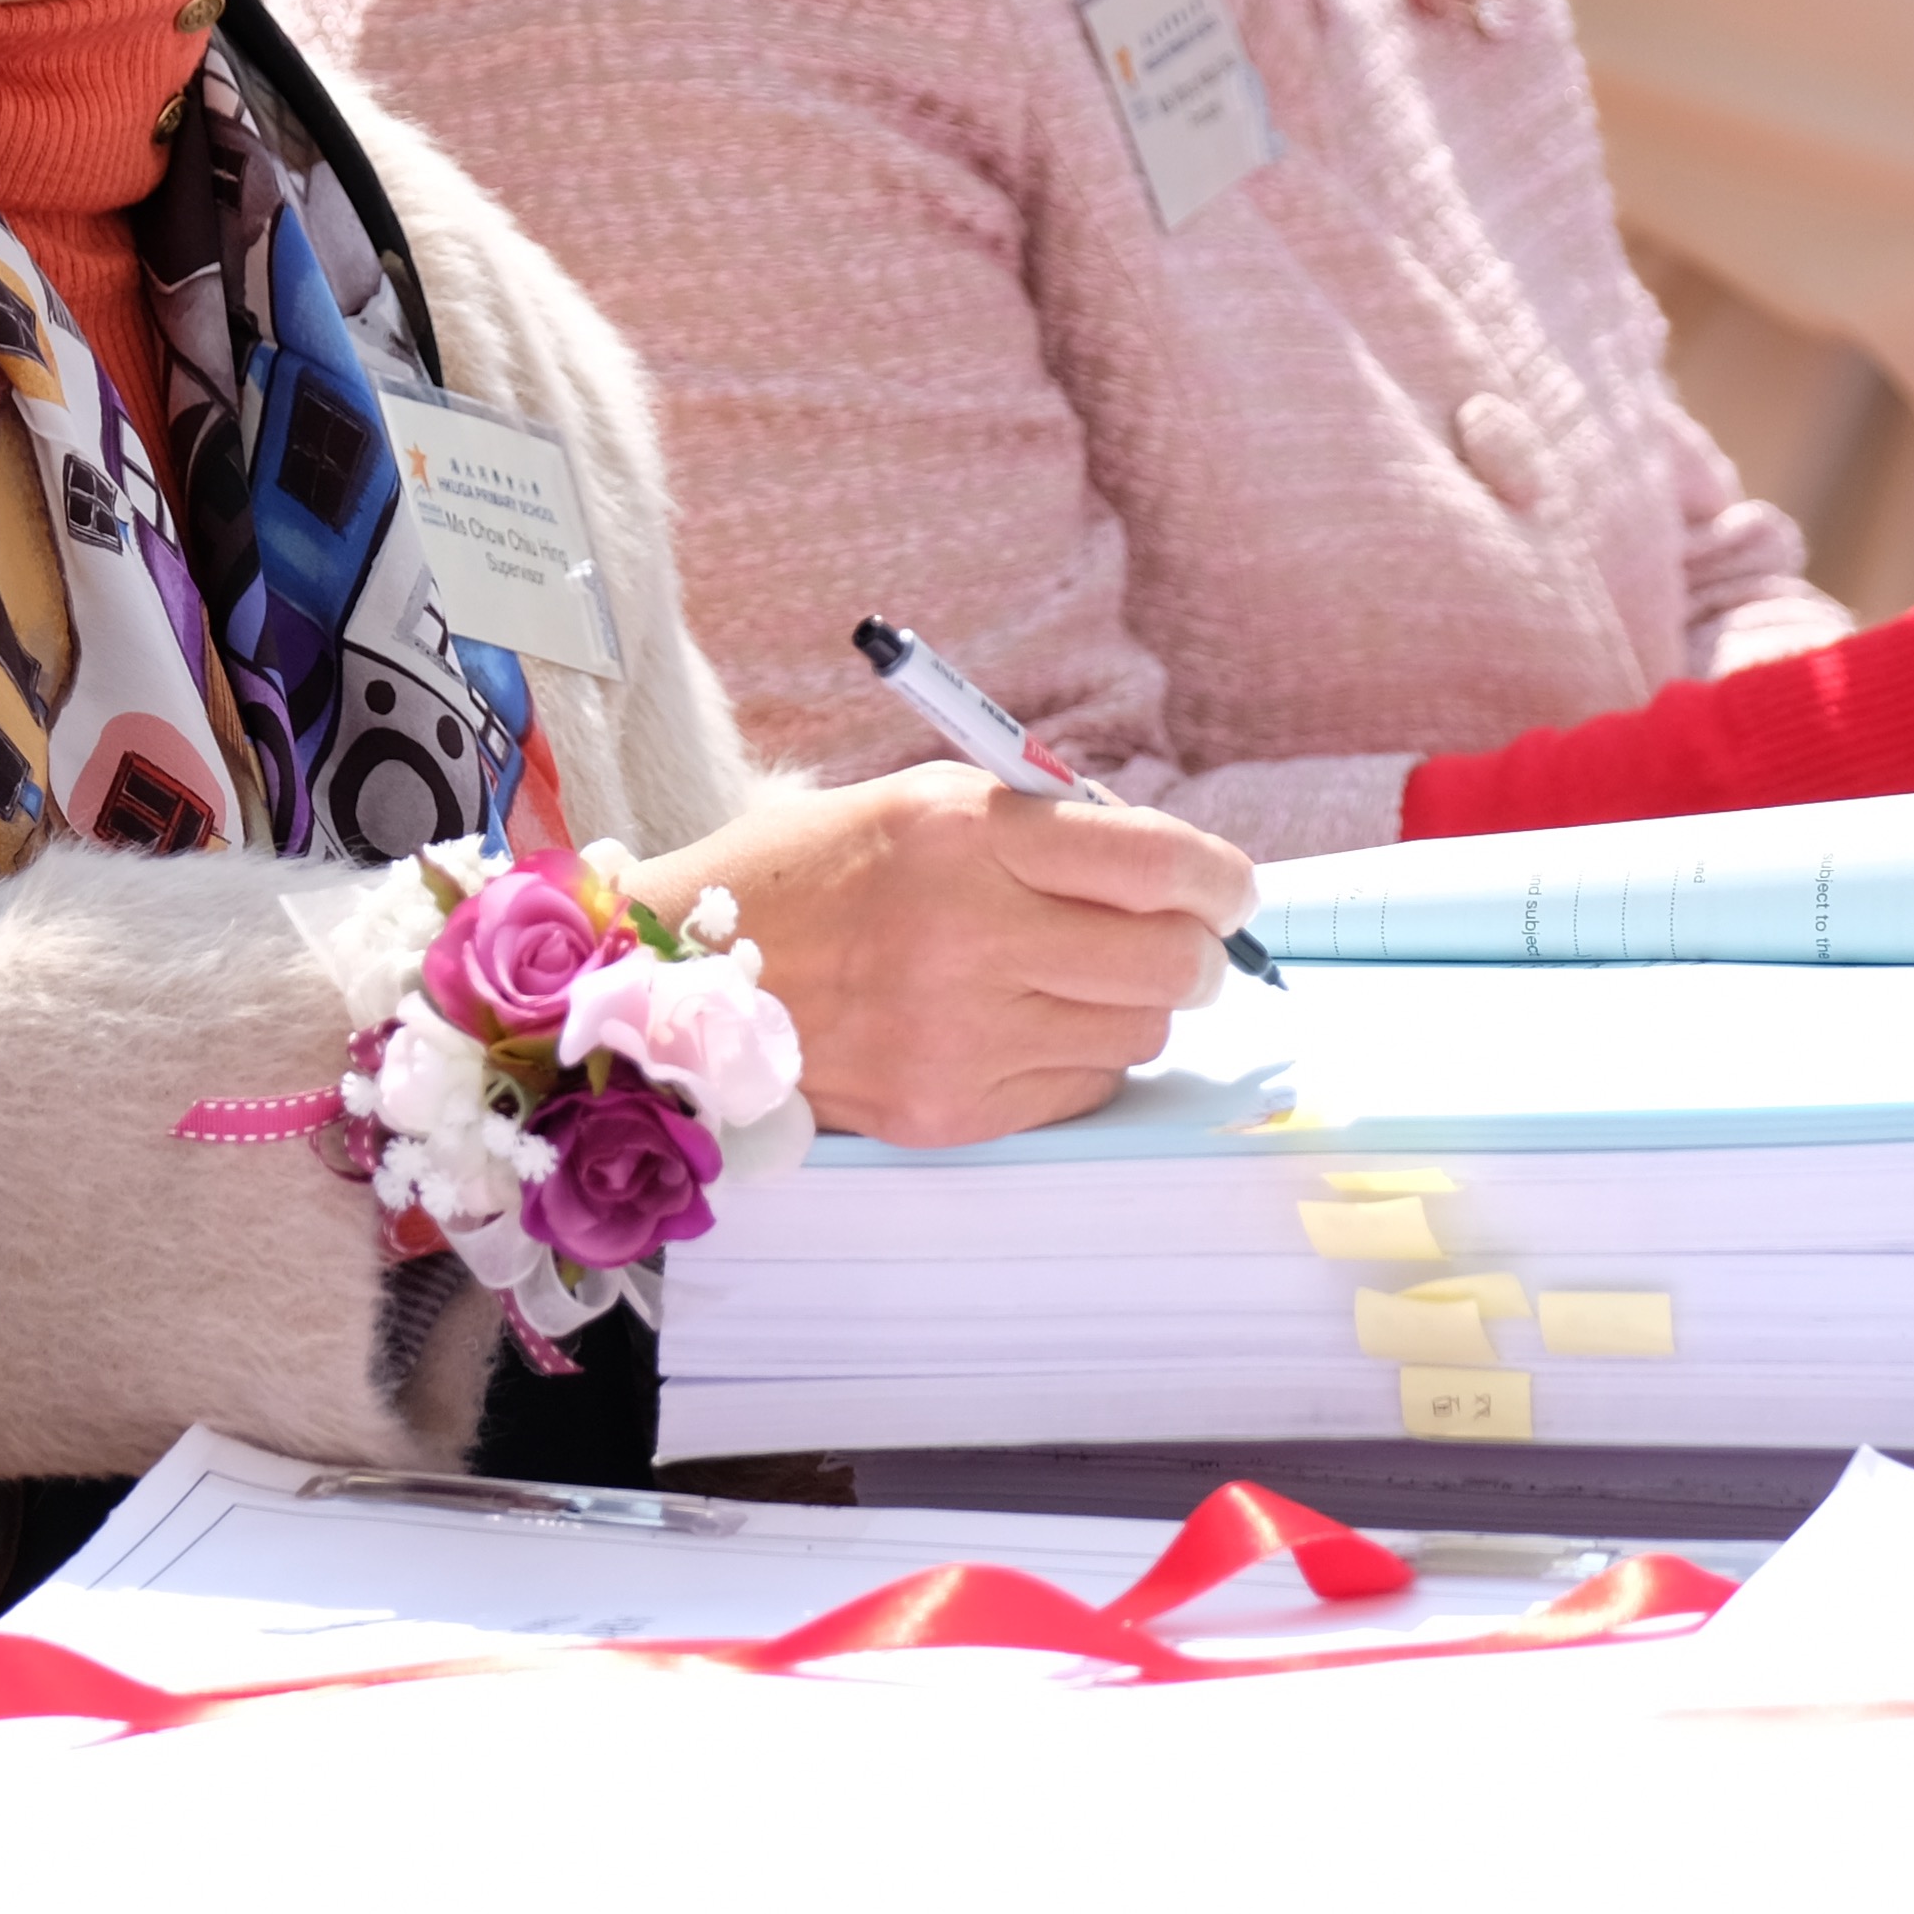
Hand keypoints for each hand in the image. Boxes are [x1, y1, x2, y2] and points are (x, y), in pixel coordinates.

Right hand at [625, 765, 1253, 1149]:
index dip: (1219, 879)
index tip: (1228, 888)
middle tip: (1175, 941)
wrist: (684, 980)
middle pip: (1167, 962)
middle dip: (1193, 950)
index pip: (1157, 862)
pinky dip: (1074, 1057)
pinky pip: (1080, 1090)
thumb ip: (1045, 826)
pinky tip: (1020, 1024)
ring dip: (1127, 1003)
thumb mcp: (923, 802)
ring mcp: (960, 1036)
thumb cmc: (812, 875)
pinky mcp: (951, 1111)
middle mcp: (970, 936)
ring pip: (1134, 1033)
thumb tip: (1170, 870)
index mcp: (965, 834)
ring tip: (1068, 977)